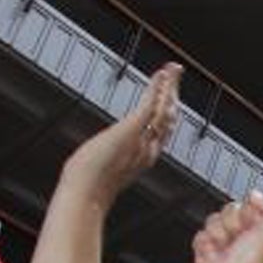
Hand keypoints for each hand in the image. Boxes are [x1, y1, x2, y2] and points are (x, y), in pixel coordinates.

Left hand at [60, 63, 180, 204]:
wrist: (86, 193)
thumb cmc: (87, 188)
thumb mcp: (100, 171)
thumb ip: (103, 165)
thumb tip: (90, 163)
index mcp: (142, 160)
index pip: (162, 133)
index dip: (167, 115)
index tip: (168, 101)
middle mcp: (148, 149)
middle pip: (169, 120)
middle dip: (173, 97)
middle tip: (176, 79)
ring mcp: (142, 139)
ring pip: (164, 110)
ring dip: (169, 87)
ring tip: (174, 70)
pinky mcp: (132, 129)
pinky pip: (150, 105)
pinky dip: (158, 88)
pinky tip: (161, 74)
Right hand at [193, 190, 262, 262]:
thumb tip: (255, 195)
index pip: (250, 202)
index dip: (250, 211)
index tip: (254, 224)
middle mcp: (244, 234)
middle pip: (230, 208)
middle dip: (233, 222)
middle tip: (240, 240)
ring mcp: (225, 241)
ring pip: (214, 219)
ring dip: (220, 234)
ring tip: (227, 250)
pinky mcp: (207, 250)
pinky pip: (201, 234)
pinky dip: (206, 244)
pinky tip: (215, 255)